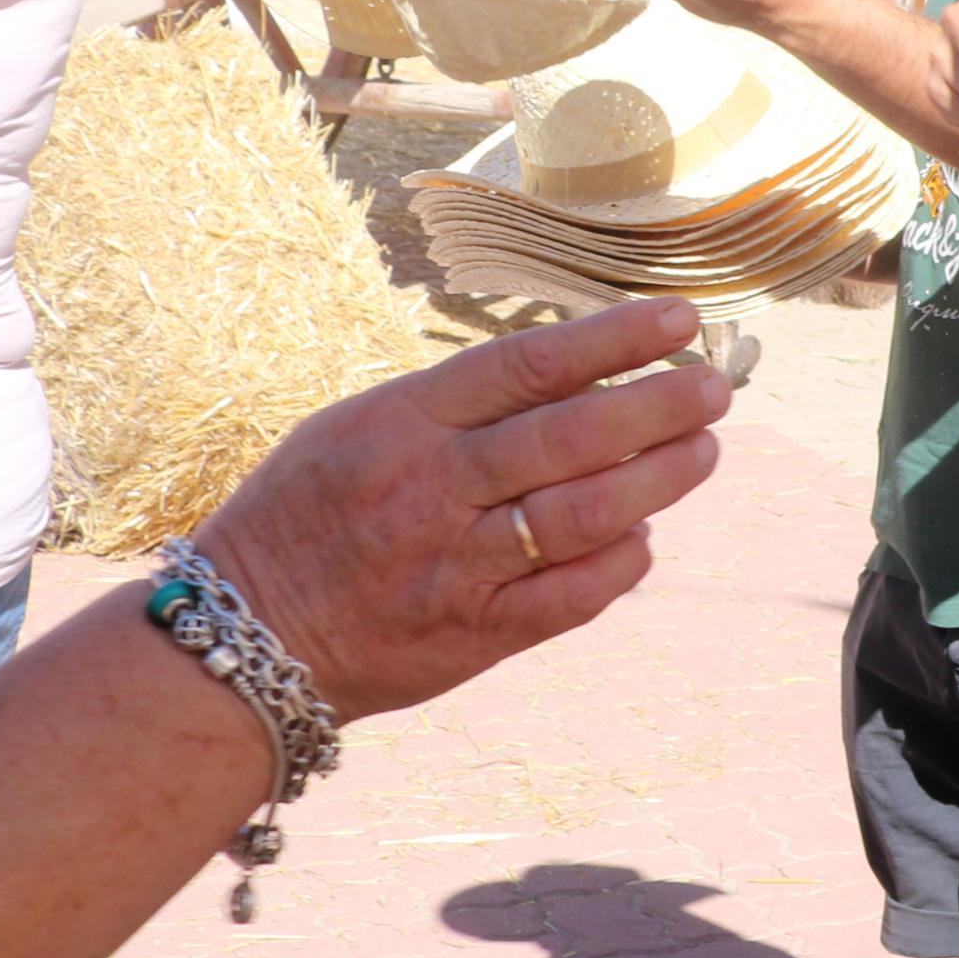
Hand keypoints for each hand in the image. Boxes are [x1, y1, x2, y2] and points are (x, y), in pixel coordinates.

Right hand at [195, 299, 730, 721]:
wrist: (242, 639)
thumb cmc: (310, 515)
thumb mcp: (356, 430)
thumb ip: (456, 404)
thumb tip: (577, 374)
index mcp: (400, 425)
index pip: (525, 365)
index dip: (612, 338)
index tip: (679, 319)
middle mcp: (431, 490)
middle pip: (570, 436)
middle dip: (658, 406)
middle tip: (716, 388)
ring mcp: (454, 565)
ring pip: (584, 513)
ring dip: (660, 478)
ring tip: (705, 449)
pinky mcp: (473, 635)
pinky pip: (572, 595)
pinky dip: (621, 561)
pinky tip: (645, 534)